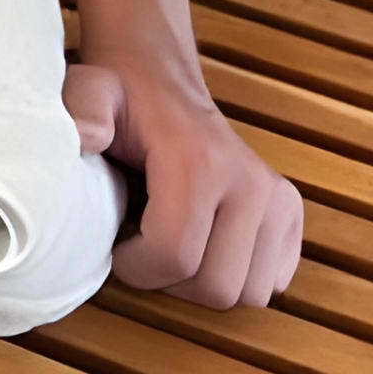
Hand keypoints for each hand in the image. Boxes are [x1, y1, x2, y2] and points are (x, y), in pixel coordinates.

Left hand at [68, 59, 303, 307]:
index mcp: (199, 163)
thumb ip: (81, 110)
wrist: (163, 80)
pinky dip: (237, 277)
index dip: (136, 269)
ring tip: (172, 248)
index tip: (116, 249)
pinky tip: (206, 247)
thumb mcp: (89, 92)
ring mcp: (278, 200)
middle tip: (143, 251)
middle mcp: (250, 183)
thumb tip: (86, 137)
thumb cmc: (121, 97)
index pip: (176, 257)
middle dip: (170, 282)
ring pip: (249, 293)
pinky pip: (273, 283)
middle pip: (217, 287)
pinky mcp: (291, 214)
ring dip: (204, 284)